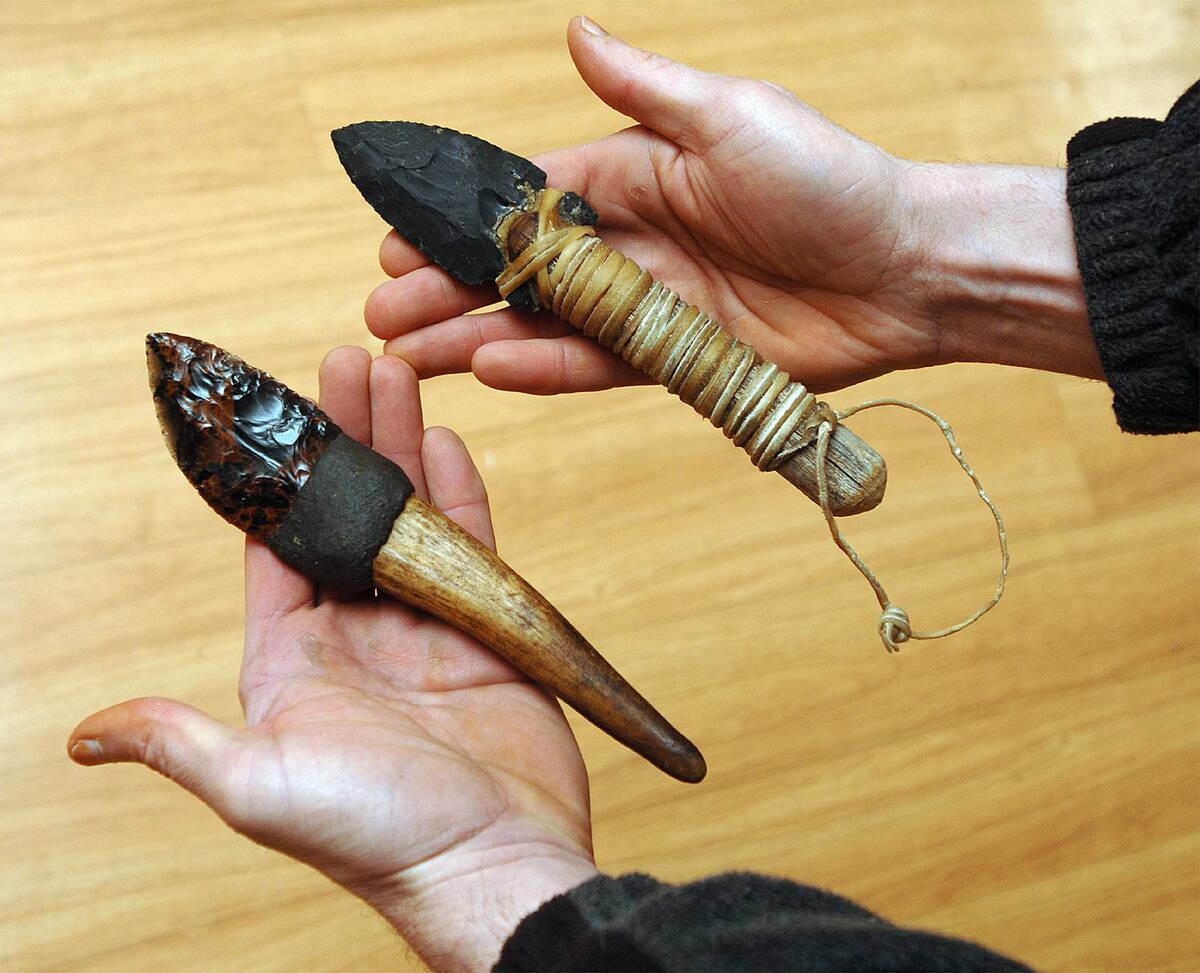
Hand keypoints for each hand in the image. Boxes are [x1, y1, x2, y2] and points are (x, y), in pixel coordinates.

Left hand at [68, 350, 597, 971]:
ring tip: (396, 380)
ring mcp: (423, 630)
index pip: (274, 547)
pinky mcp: (484, 632)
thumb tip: (86, 738)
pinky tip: (448, 442)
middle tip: (348, 364)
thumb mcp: (260, 785)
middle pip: (345, 516)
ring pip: (408, 519)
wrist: (493, 864)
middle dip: (347, 440)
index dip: (278, 477)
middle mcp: (354, 636)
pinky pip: (470, 547)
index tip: (279, 409)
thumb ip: (181, 741)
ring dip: (402, 448)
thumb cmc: (378, 837)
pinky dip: (460, 495)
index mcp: (291, 659)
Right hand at [367, 17, 1099, 394]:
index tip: (396, 238)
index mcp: (634, 172)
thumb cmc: (828, 179)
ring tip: (413, 352)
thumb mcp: (729, 117)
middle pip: (521, 270)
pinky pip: (599, 367)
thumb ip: (642, 88)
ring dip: (477, 336)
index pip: (526, 197)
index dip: (460, 222)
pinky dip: (546, 371)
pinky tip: (490, 370)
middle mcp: (633, 239)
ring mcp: (651, 304)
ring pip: (547, 324)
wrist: (905, 268)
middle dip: (449, 288)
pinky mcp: (677, 360)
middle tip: (383, 312)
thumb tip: (575, 31)